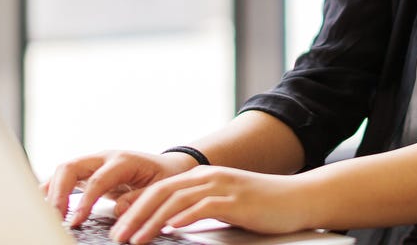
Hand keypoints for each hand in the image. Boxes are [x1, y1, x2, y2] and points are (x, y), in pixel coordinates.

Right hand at [43, 150, 197, 226]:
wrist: (167, 167)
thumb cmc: (164, 178)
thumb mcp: (159, 189)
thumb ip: (139, 199)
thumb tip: (118, 210)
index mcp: (122, 161)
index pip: (96, 180)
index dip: (84, 202)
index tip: (75, 222)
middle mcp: (104, 157)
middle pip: (71, 167)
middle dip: (59, 192)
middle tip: (55, 217)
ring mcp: (94, 162)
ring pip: (64, 169)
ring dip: (52, 190)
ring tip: (47, 214)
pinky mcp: (88, 172)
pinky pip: (65, 177)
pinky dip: (52, 189)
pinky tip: (44, 204)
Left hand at [108, 166, 310, 244]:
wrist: (299, 198)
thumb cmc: (263, 206)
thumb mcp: (225, 204)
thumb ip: (199, 209)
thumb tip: (170, 225)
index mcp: (202, 177)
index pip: (159, 190)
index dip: (135, 208)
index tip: (118, 228)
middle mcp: (208, 177)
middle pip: (161, 192)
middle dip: (135, 215)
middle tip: (118, 236)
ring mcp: (223, 187)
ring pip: (177, 200)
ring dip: (152, 221)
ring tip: (136, 239)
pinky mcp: (237, 200)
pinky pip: (205, 206)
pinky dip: (184, 217)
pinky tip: (171, 229)